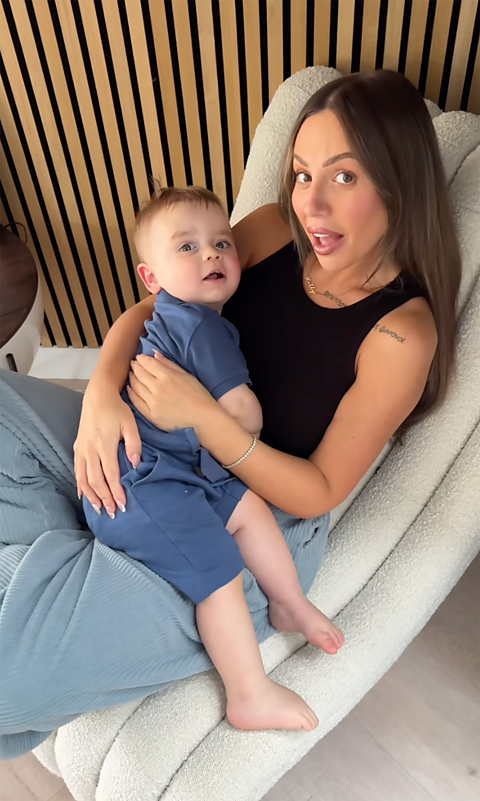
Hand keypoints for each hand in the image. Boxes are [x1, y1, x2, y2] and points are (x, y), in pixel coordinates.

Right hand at [74, 388, 141, 513]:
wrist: (97, 396)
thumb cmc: (117, 410)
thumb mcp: (130, 424)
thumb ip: (134, 444)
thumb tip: (136, 465)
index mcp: (105, 444)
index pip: (110, 474)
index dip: (116, 491)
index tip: (123, 504)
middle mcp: (90, 449)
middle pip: (95, 480)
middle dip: (104, 498)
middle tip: (113, 513)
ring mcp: (82, 449)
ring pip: (83, 478)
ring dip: (91, 496)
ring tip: (99, 509)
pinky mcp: (78, 447)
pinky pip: (77, 470)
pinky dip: (80, 485)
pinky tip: (83, 496)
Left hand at [127, 352, 214, 430]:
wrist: (203, 421)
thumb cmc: (200, 397)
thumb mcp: (188, 376)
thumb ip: (170, 364)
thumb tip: (155, 354)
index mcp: (168, 376)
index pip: (149, 364)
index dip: (142, 359)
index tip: (139, 357)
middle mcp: (157, 388)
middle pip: (140, 374)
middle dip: (136, 367)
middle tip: (133, 364)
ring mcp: (153, 403)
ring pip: (136, 386)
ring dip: (132, 378)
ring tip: (132, 374)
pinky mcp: (151, 415)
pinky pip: (136, 402)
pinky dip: (131, 393)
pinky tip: (130, 388)